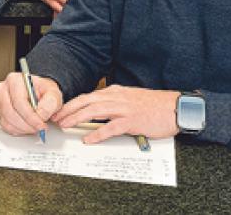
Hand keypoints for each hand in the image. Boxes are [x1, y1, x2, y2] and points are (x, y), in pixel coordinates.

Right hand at [0, 71, 61, 135]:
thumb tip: (41, 115)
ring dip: (22, 129)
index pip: (19, 102)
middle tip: (39, 128)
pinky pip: (4, 126)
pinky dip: (17, 130)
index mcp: (15, 80)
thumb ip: (50, 103)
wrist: (38, 93)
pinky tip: (26, 127)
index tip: (41, 125)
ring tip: (34, 127)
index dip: (30, 117)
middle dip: (27, 125)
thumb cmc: (43, 92)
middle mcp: (3, 89)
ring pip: (7, 121)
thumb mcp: (53, 94)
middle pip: (10, 113)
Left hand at [52, 85, 179, 143]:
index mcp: (115, 92)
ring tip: (65, 125)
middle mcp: (117, 97)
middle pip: (86, 101)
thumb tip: (96, 108)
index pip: (87, 96)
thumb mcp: (129, 98)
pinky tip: (88, 139)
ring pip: (94, 111)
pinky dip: (97, 133)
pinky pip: (110, 127)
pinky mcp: (132, 121)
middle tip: (55, 118)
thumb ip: (113, 102)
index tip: (59, 111)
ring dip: (77, 118)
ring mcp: (124, 109)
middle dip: (68, 110)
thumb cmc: (154, 105)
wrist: (175, 108)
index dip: (71, 104)